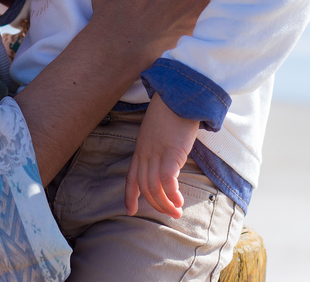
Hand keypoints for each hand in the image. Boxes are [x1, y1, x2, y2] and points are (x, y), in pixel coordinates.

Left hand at [125, 97, 198, 218]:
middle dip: (155, 204)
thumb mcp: (158, 131)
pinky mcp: (171, 152)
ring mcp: (156, 153)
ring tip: (176, 212)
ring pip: (154, 187)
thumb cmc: (172, 110)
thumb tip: (168, 160)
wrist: (180, 95)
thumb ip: (158, 146)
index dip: (129, 195)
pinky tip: (179, 200)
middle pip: (144, 186)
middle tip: (169, 213)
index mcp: (141, 148)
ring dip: (165, 204)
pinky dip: (172, 194)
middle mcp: (145, 153)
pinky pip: (167, 180)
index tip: (130, 210)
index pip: (131, 177)